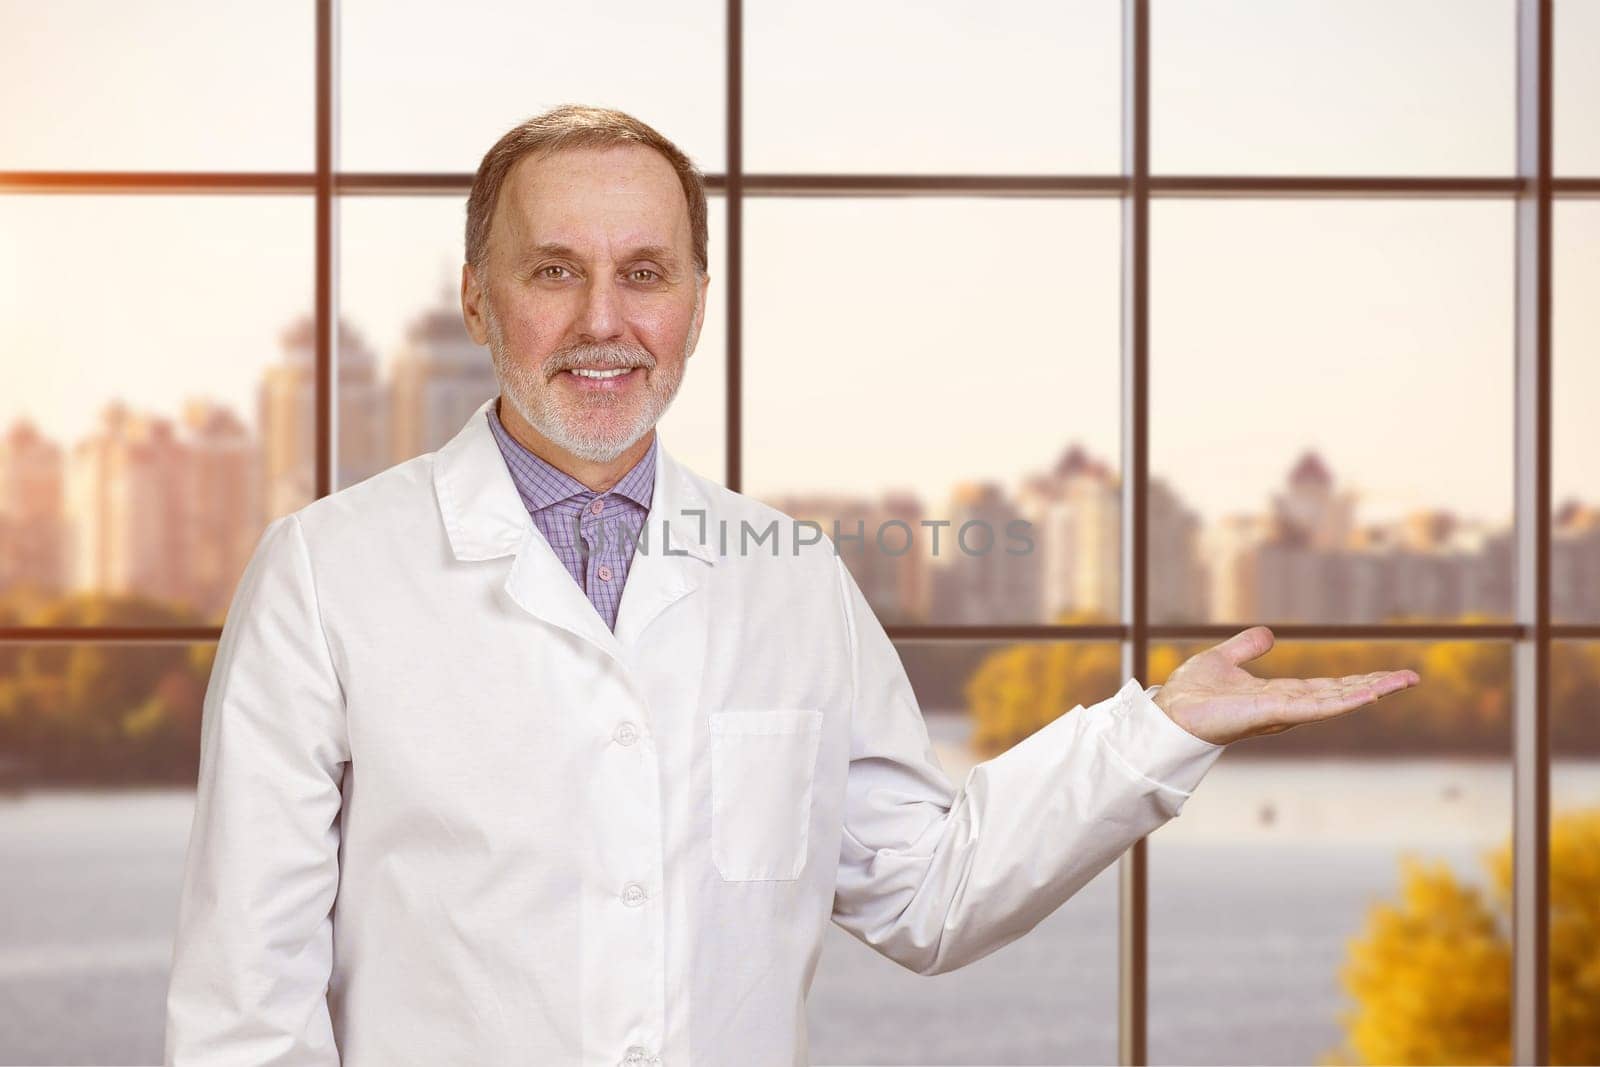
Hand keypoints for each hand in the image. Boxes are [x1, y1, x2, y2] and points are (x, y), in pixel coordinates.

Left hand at [1151, 625, 1420, 746]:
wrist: (1170, 711)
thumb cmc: (1191, 693)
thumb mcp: (1223, 660)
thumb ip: (1246, 648)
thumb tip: (1268, 635)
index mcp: (1279, 694)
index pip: (1327, 686)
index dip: (1357, 680)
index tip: (1387, 675)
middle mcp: (1286, 705)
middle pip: (1339, 693)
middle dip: (1375, 685)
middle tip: (1411, 678)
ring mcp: (1282, 712)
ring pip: (1334, 700)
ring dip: (1369, 690)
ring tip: (1402, 682)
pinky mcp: (1271, 714)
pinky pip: (1313, 707)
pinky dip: (1341, 701)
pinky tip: (1367, 694)